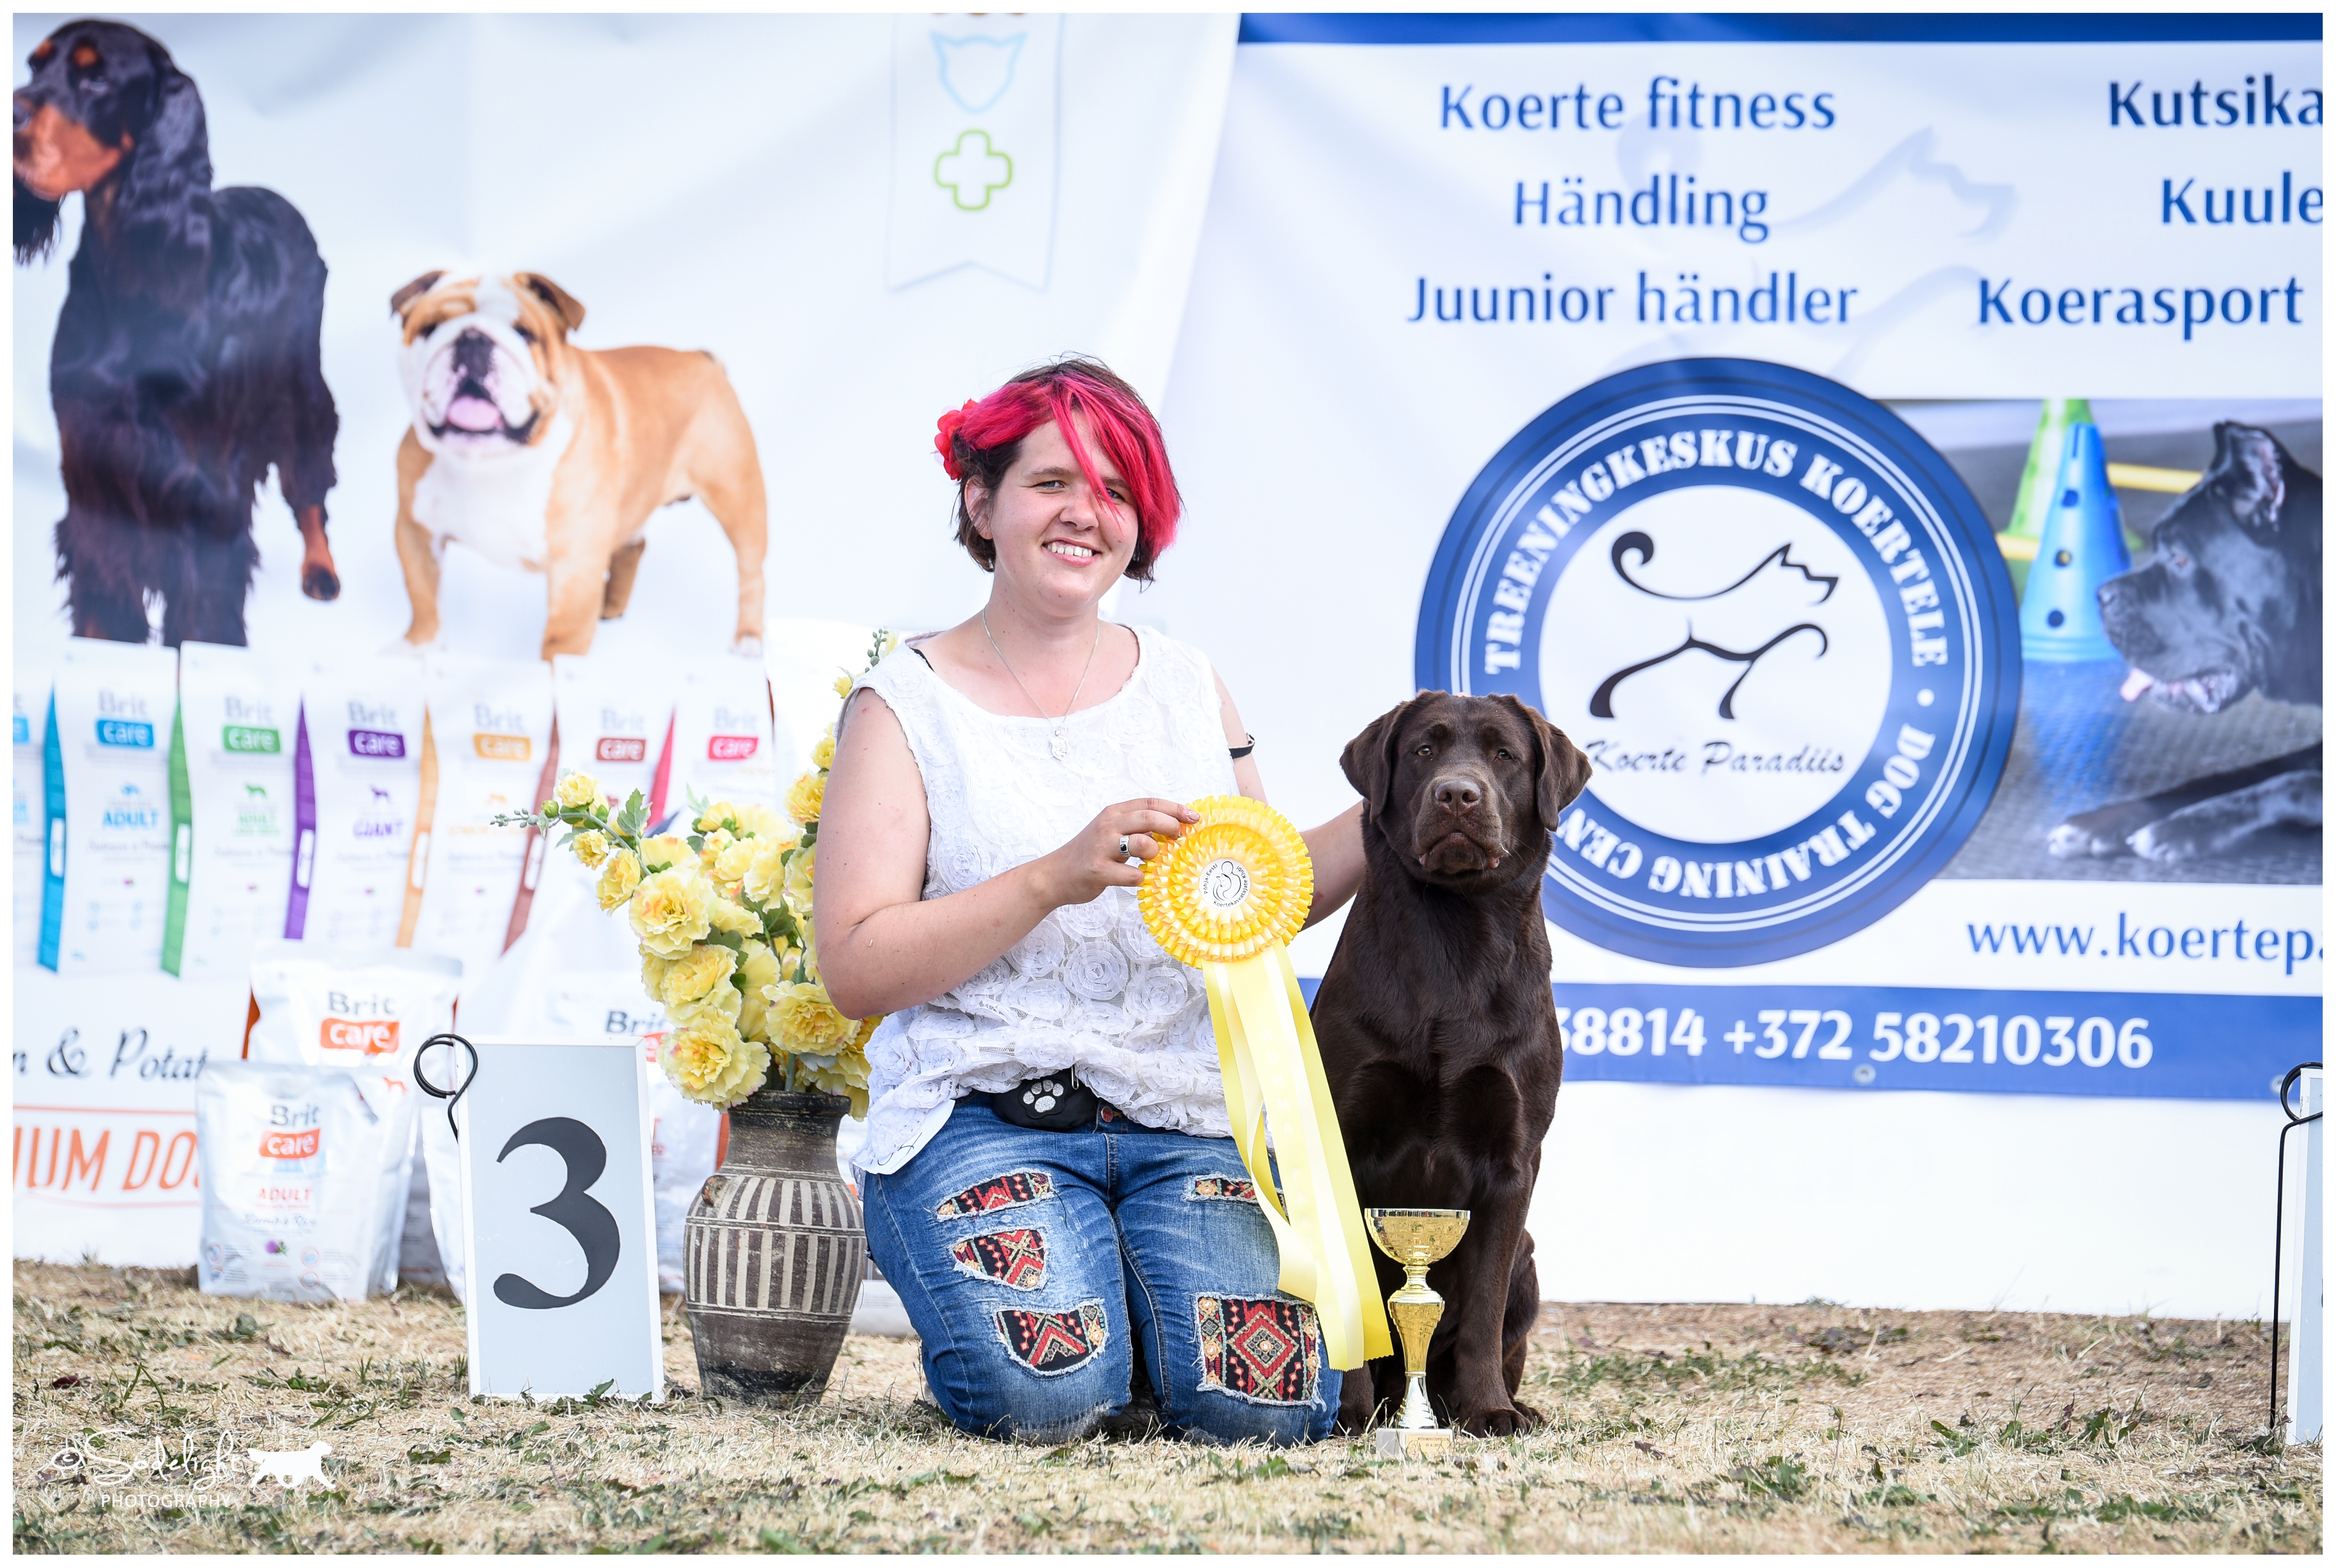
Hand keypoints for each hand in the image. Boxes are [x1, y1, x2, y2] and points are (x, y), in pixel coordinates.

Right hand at [1040, 798, 1197, 905]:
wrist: (1055, 874)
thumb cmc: (1089, 854)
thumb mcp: (1110, 832)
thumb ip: (1135, 827)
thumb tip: (1172, 827)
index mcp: (1113, 813)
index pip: (1150, 803)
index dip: (1175, 808)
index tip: (1194, 817)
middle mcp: (1108, 825)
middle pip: (1149, 817)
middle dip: (1171, 826)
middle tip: (1179, 837)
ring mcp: (1102, 847)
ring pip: (1143, 843)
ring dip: (1156, 853)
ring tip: (1152, 860)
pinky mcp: (1098, 870)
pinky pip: (1132, 874)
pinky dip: (1141, 878)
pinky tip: (1137, 879)